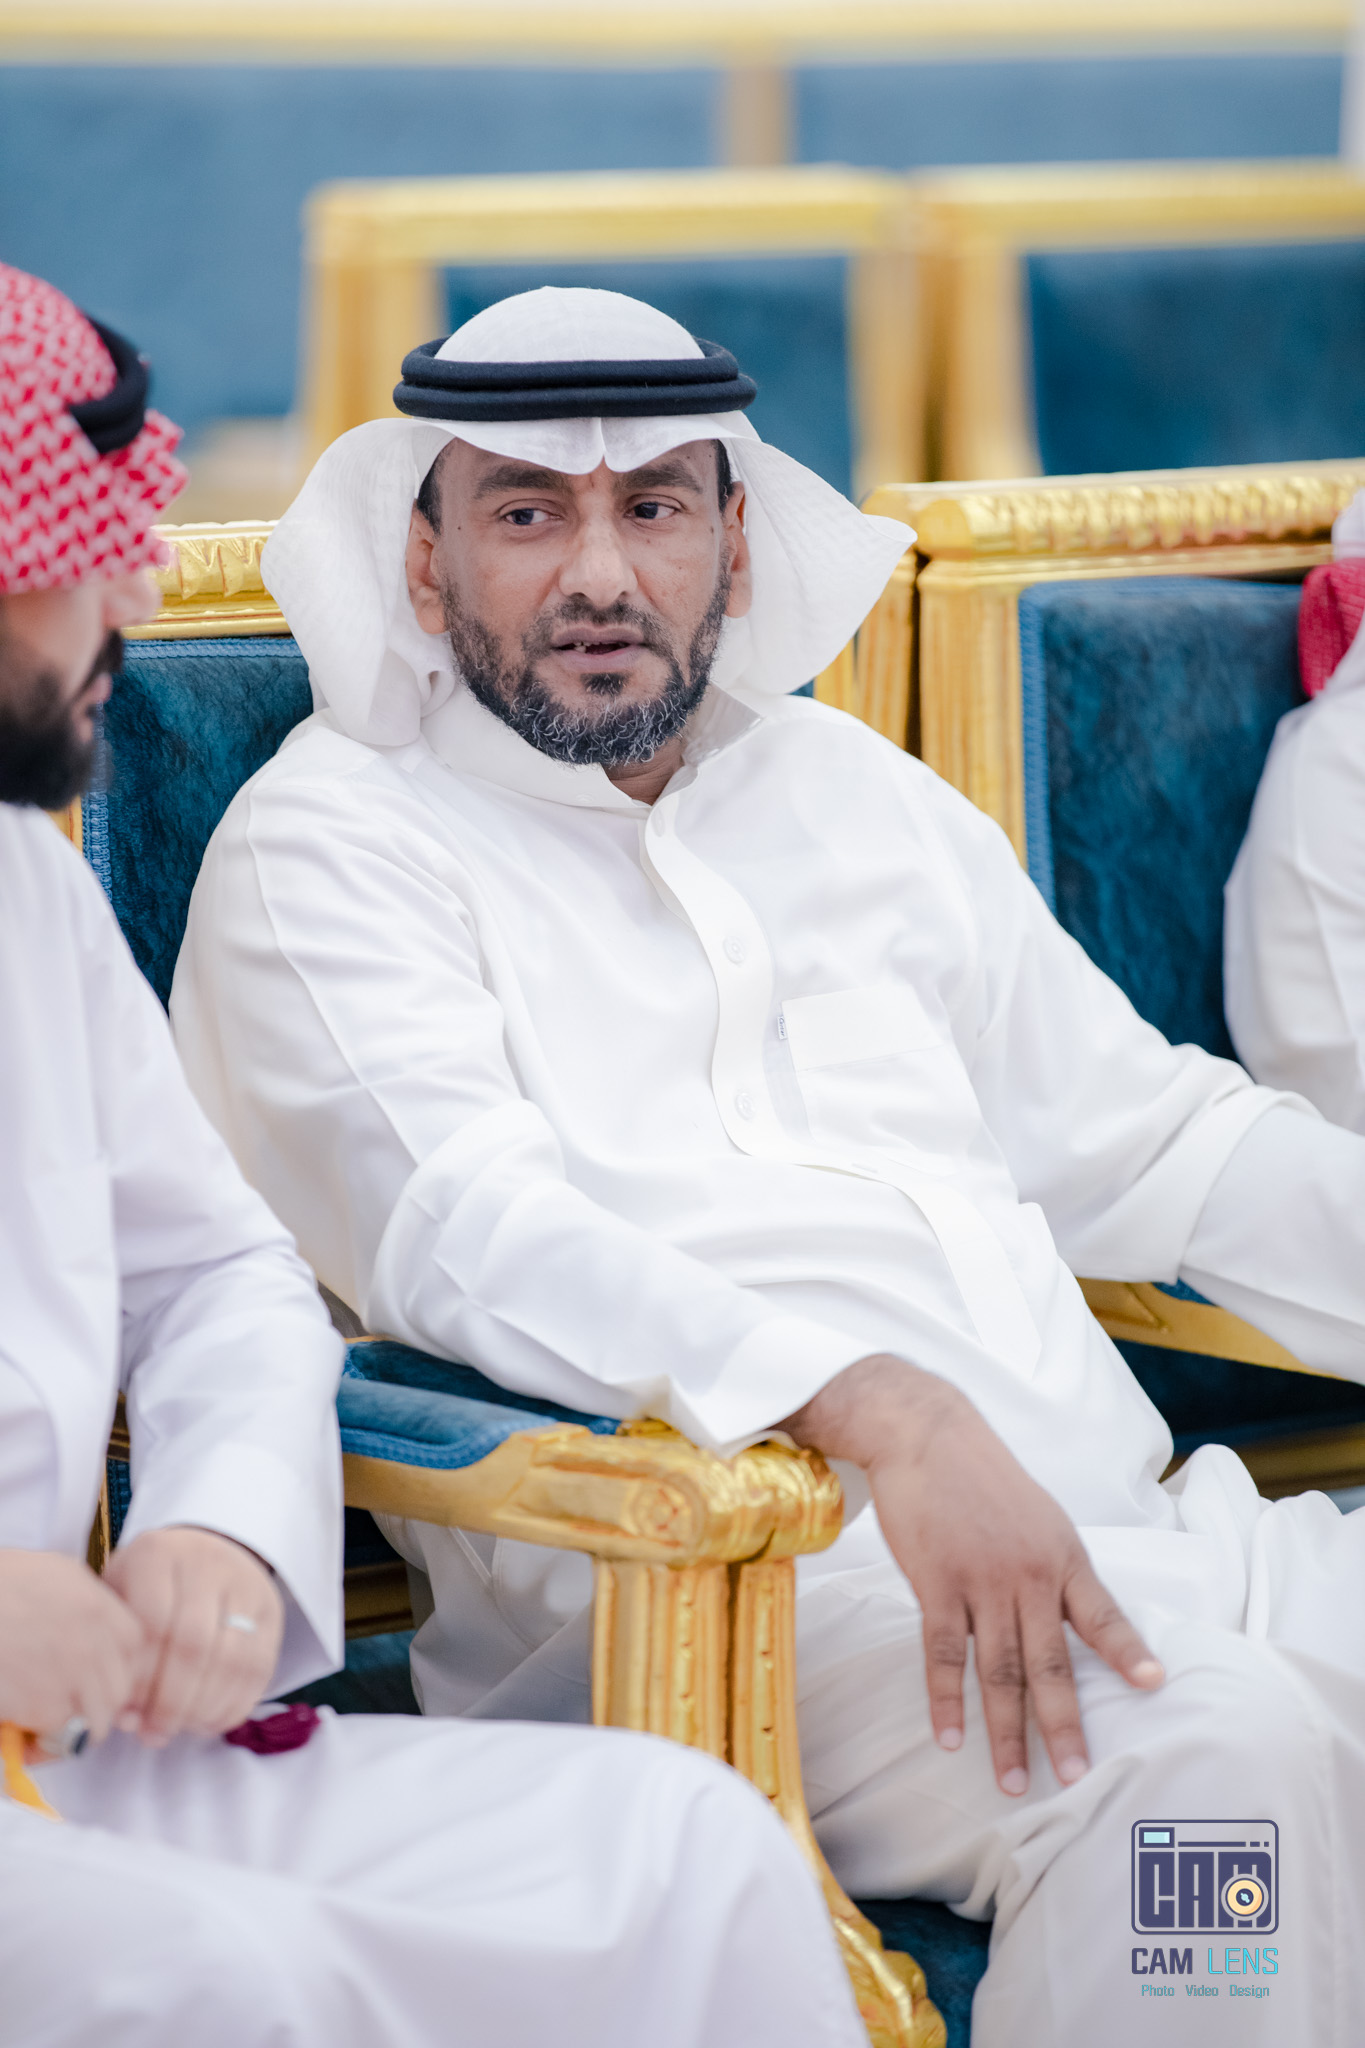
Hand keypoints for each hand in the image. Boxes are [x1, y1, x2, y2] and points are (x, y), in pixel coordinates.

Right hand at [0, 1549, 144, 1743]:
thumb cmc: (3, 1581)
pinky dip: (38, 1738)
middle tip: (68, 1706)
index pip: (134, 1654)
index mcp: (102, 1611)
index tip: (97, 1677)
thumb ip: (89, 1602)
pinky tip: (18, 1721)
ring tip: (43, 1722)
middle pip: (119, 1694)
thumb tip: (98, 1629)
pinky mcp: (42, 1706)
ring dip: (71, 1727)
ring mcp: (73, 1677)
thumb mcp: (58, 1574)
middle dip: (97, 1705)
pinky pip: (55, 1734)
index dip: (116, 1669)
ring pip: (93, 1722)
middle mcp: (96, 1645)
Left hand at [104, 1527, 283, 1745]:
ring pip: (231, 1659)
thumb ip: (118, 1654)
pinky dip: (234, 1704)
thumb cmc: (147, 1586)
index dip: (140, 1677)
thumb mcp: (118, 1599)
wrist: (202, 1551)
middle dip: (172, 1702)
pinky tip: (209, 1721)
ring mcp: (246, 1583)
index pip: (152, 1624)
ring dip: (204, 1708)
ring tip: (180, 1729)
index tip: (126, 1713)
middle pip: (194, 1644)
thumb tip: (126, 1719)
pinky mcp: (271, 1609)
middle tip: (153, 1733)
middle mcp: (206, 1562)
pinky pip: (260, 1667)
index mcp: (157, 1556)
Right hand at [784, 1356, 1163, 1796]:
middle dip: (1063, 1725)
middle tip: (1076, 1776)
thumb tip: (1075, 1620)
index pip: (1102, 1613)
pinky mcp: (935, 1583)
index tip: (1153, 1684)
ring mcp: (980, 1581)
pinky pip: (942, 1653)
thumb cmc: (984, 1479)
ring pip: (997, 1670)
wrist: (927, 1434)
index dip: (1126, 1651)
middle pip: (1049, 1662)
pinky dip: (946, 1699)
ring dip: (1005, 1731)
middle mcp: (1028, 1574)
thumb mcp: (1040, 1519)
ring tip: (1014, 1781)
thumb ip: (1056, 1571)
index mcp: (1062, 1557)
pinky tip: (949, 1737)